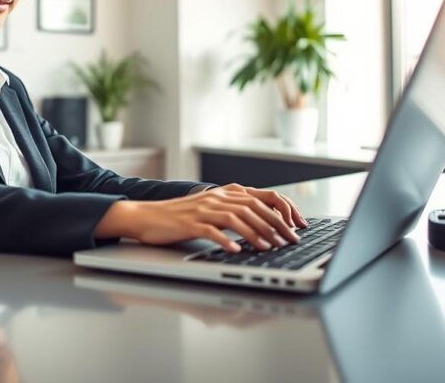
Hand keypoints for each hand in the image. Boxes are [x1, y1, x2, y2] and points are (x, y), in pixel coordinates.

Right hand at [94, 184, 307, 252]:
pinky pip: (211, 231)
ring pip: (237, 217)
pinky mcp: (189, 223)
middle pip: (255, 207)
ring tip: (270, 247)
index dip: (285, 209)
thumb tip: (267, 224)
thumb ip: (235, 211)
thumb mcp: (212, 209)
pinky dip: (226, 240)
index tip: (298, 225)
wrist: (146, 216)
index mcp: (226, 192)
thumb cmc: (180, 217)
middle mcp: (217, 197)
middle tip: (291, 240)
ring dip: (257, 233)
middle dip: (277, 224)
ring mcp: (203, 209)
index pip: (264, 195)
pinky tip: (237, 251)